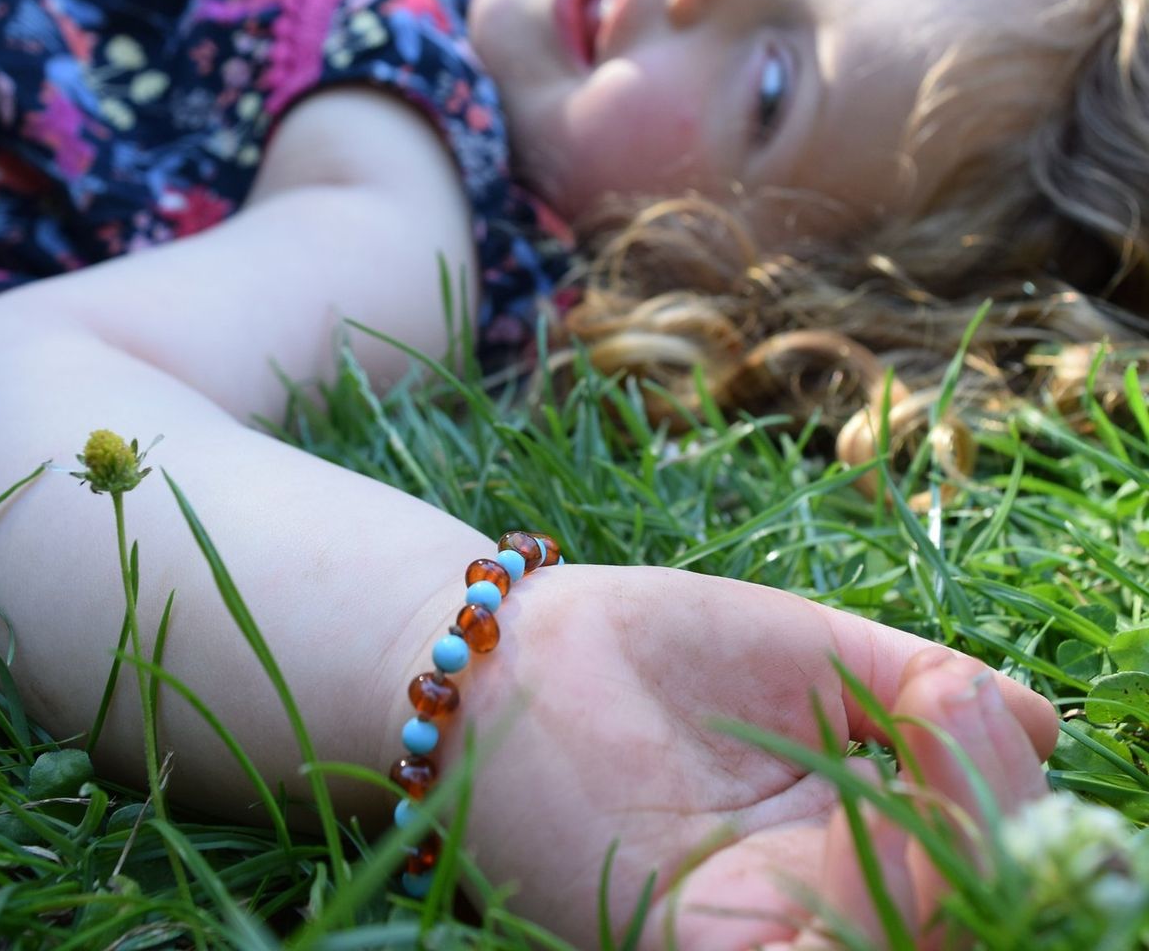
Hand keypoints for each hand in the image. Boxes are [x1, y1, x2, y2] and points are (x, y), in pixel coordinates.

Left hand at [437, 564, 1055, 949]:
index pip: (971, 852)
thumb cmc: (655, 643)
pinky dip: (879, 892)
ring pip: (908, 946)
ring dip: (955, 851)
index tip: (976, 700)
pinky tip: (885, 794)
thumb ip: (921, 686)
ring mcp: (757, 934)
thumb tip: (1048, 726)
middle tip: (966, 714)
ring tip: (937, 730)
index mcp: (850, 833)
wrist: (516, 652)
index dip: (1001, 792)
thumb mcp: (811, 650)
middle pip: (960, 914)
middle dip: (995, 822)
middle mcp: (815, 901)